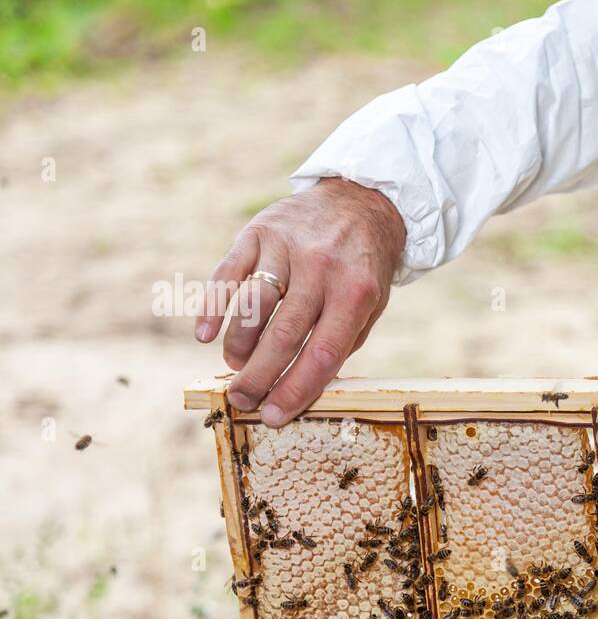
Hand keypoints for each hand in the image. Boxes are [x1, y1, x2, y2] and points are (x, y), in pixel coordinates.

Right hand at [195, 177, 405, 425]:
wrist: (360, 202)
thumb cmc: (362, 268)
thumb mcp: (370, 306)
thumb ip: (339, 342)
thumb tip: (299, 389)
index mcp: (355, 292)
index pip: (321, 353)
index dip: (295, 389)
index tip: (273, 415)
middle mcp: (321, 268)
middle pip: (282, 335)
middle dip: (258, 376)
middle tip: (242, 400)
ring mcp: (286, 247)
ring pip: (252, 307)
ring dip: (238, 345)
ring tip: (234, 366)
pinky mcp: (258, 231)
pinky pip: (228, 273)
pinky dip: (214, 307)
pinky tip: (206, 334)